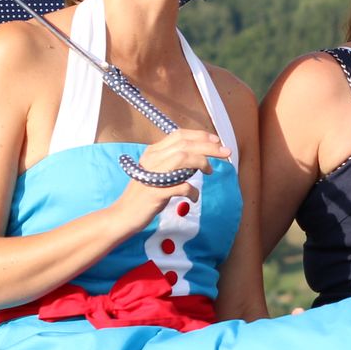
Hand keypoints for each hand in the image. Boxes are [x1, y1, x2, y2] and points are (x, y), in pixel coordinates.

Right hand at [111, 128, 228, 226]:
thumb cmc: (145, 194)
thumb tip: (200, 159)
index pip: (179, 135)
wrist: (124, 214)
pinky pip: (180, 186)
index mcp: (153, 152)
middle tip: (226, 153)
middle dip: (209, 147)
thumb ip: (175, 164)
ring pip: (182, 158)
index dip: (200, 136)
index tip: (217, 141)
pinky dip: (192, 190)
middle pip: (185, 145)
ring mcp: (153, 175)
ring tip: (210, 171)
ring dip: (202, 162)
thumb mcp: (159, 173)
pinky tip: (194, 196)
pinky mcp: (155, 193)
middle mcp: (153, 159)